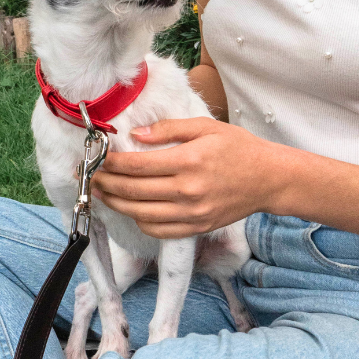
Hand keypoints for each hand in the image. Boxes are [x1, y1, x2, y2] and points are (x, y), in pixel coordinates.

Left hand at [90, 118, 285, 237]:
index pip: (136, 165)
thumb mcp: (206, 128)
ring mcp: (191, 213)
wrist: (269, 179)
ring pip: (139, 214)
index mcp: (188, 161)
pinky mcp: (196, 227)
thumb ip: (168, 129)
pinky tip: (132, 210)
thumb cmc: (239, 149)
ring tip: (103, 194)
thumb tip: (135, 135)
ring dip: (116, 205)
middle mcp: (187, 190)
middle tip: (89, 177)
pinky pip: (158, 230)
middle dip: (105, 184)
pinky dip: (139, 221)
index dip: (110, 163)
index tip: (97, 159)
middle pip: (132, 191)